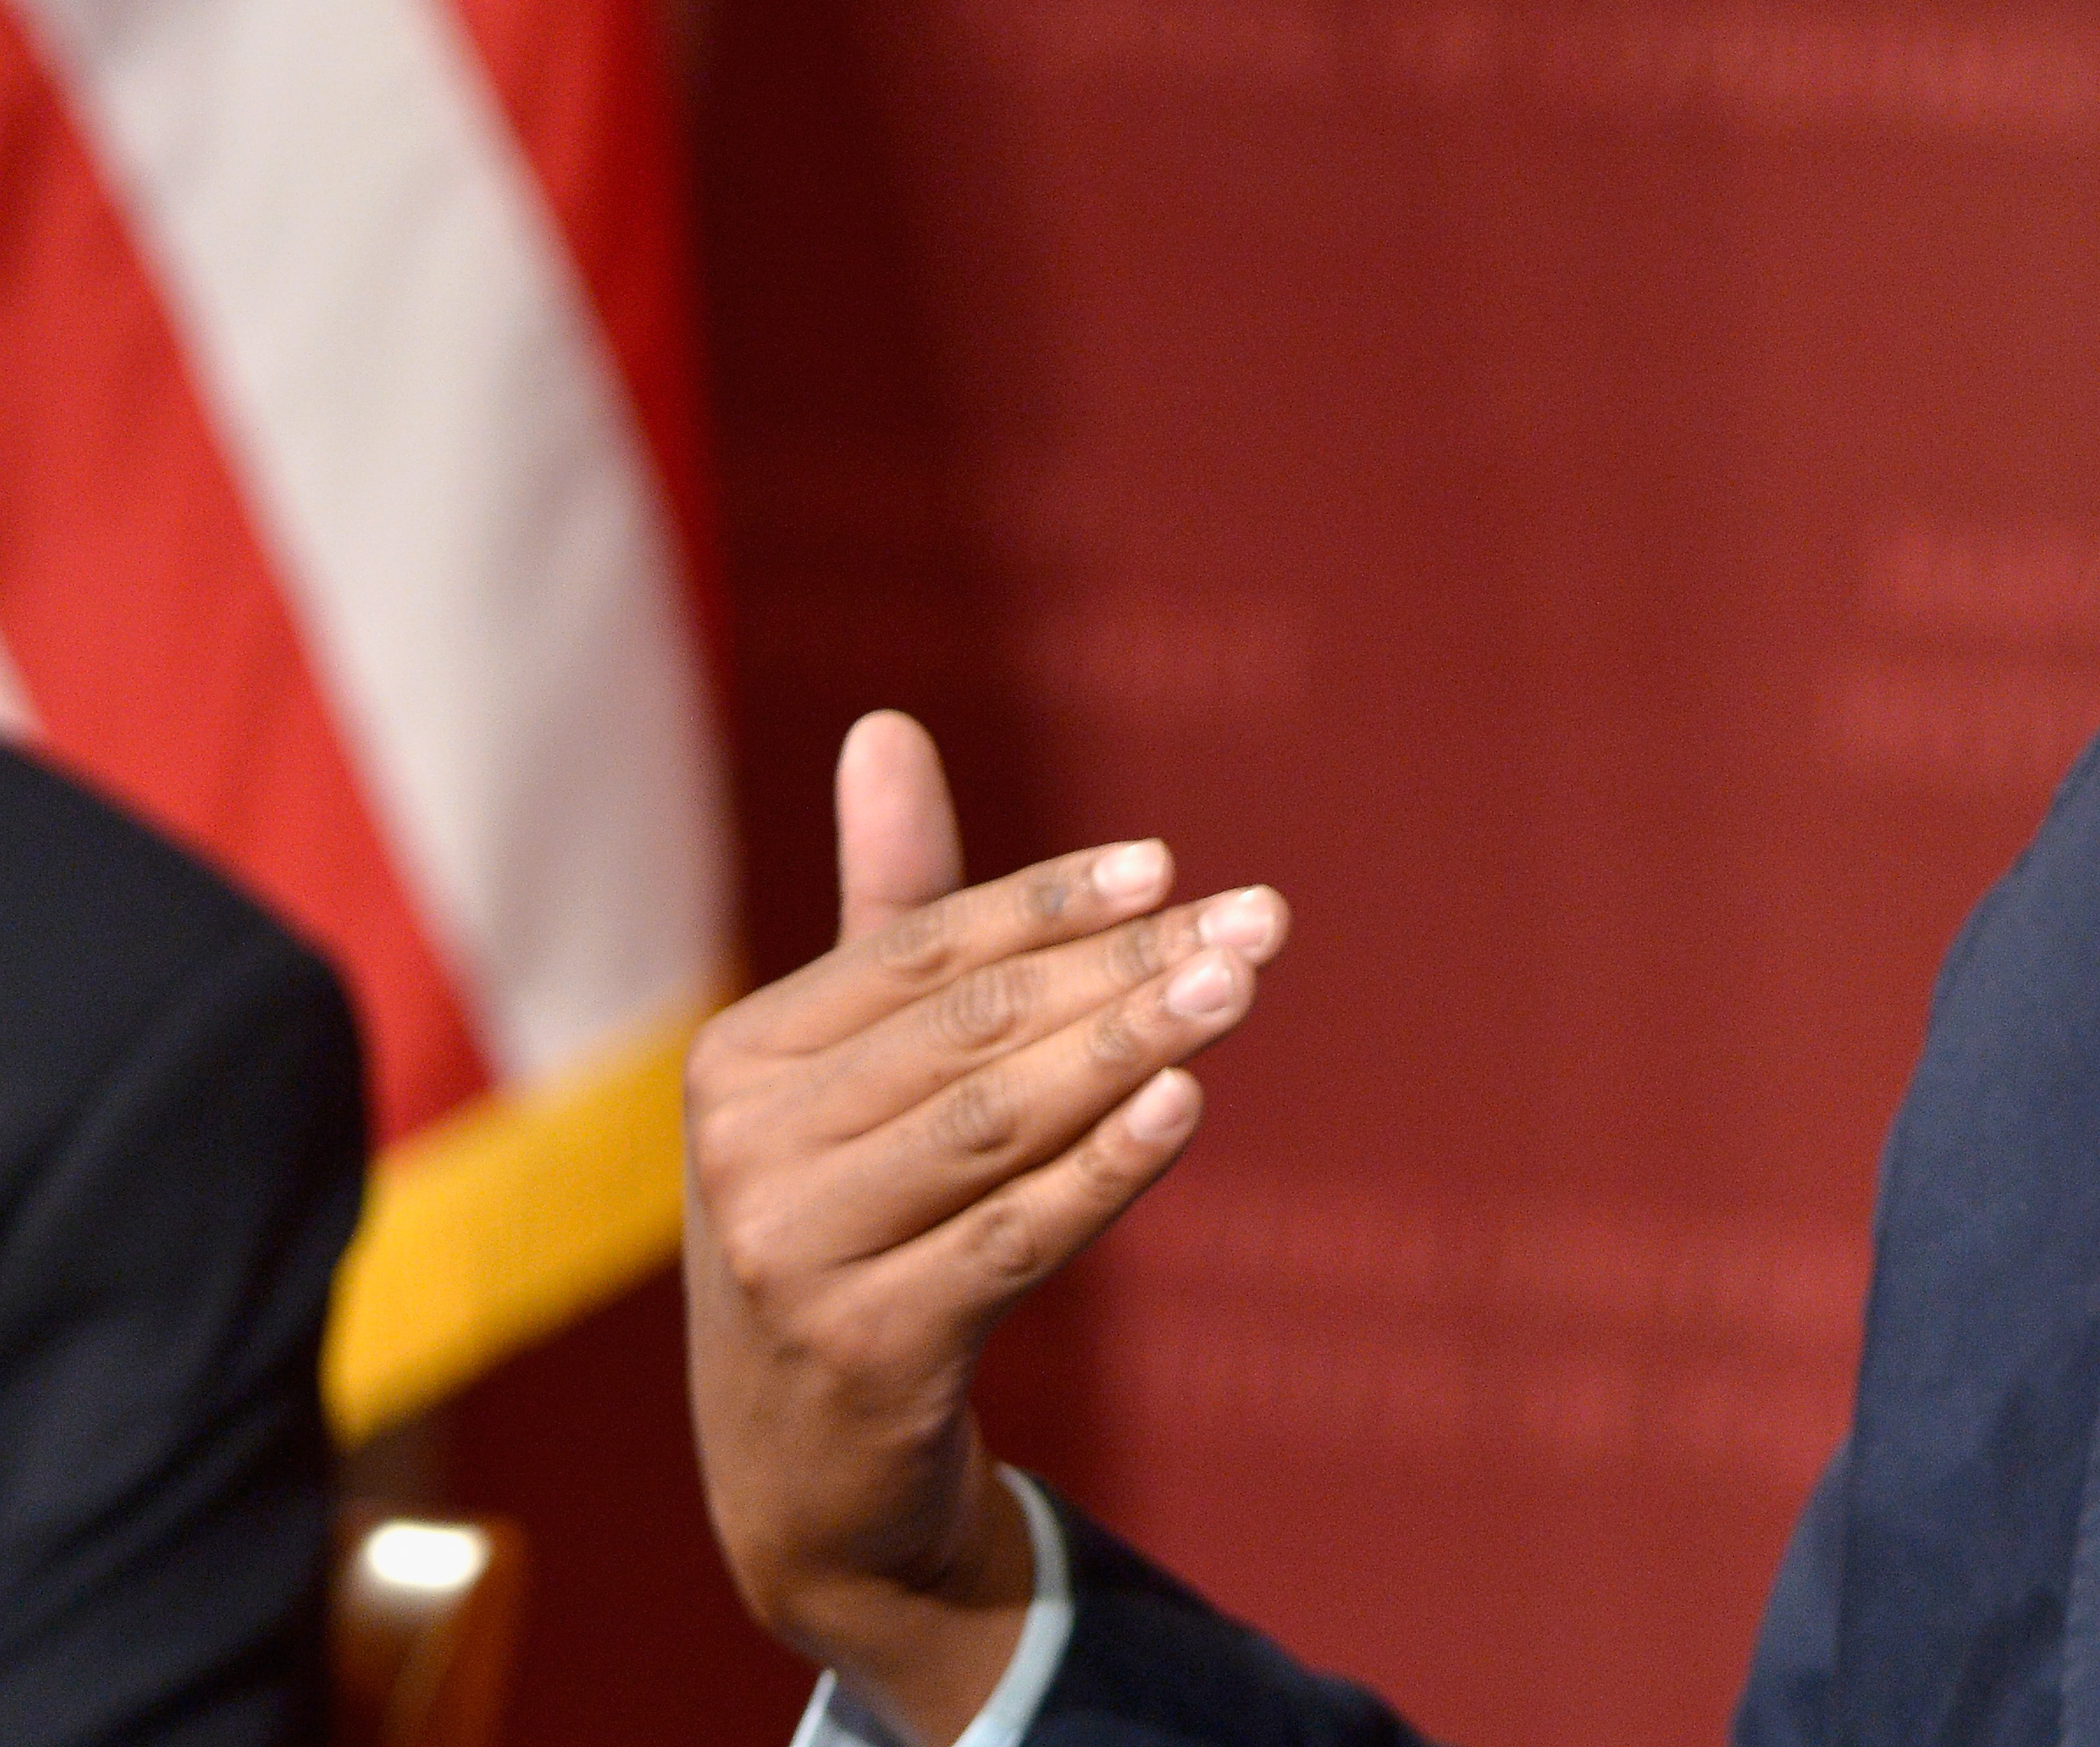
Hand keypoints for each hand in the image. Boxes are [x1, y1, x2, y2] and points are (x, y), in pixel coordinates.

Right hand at [685, 712, 1286, 1740]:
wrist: (808, 1477)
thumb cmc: (851, 1227)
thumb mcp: (852, 1076)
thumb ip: (885, 910)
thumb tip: (887, 723)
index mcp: (737, 1061)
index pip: (916, 950)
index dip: (1049, 903)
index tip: (1171, 866)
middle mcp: (743, 1152)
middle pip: (972, 1029)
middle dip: (1125, 966)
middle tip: (1260, 921)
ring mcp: (793, 1256)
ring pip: (997, 1124)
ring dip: (1133, 1047)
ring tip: (1240, 987)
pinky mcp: (865, 1348)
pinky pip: (1010, 1236)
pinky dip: (1103, 1167)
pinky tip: (1184, 1106)